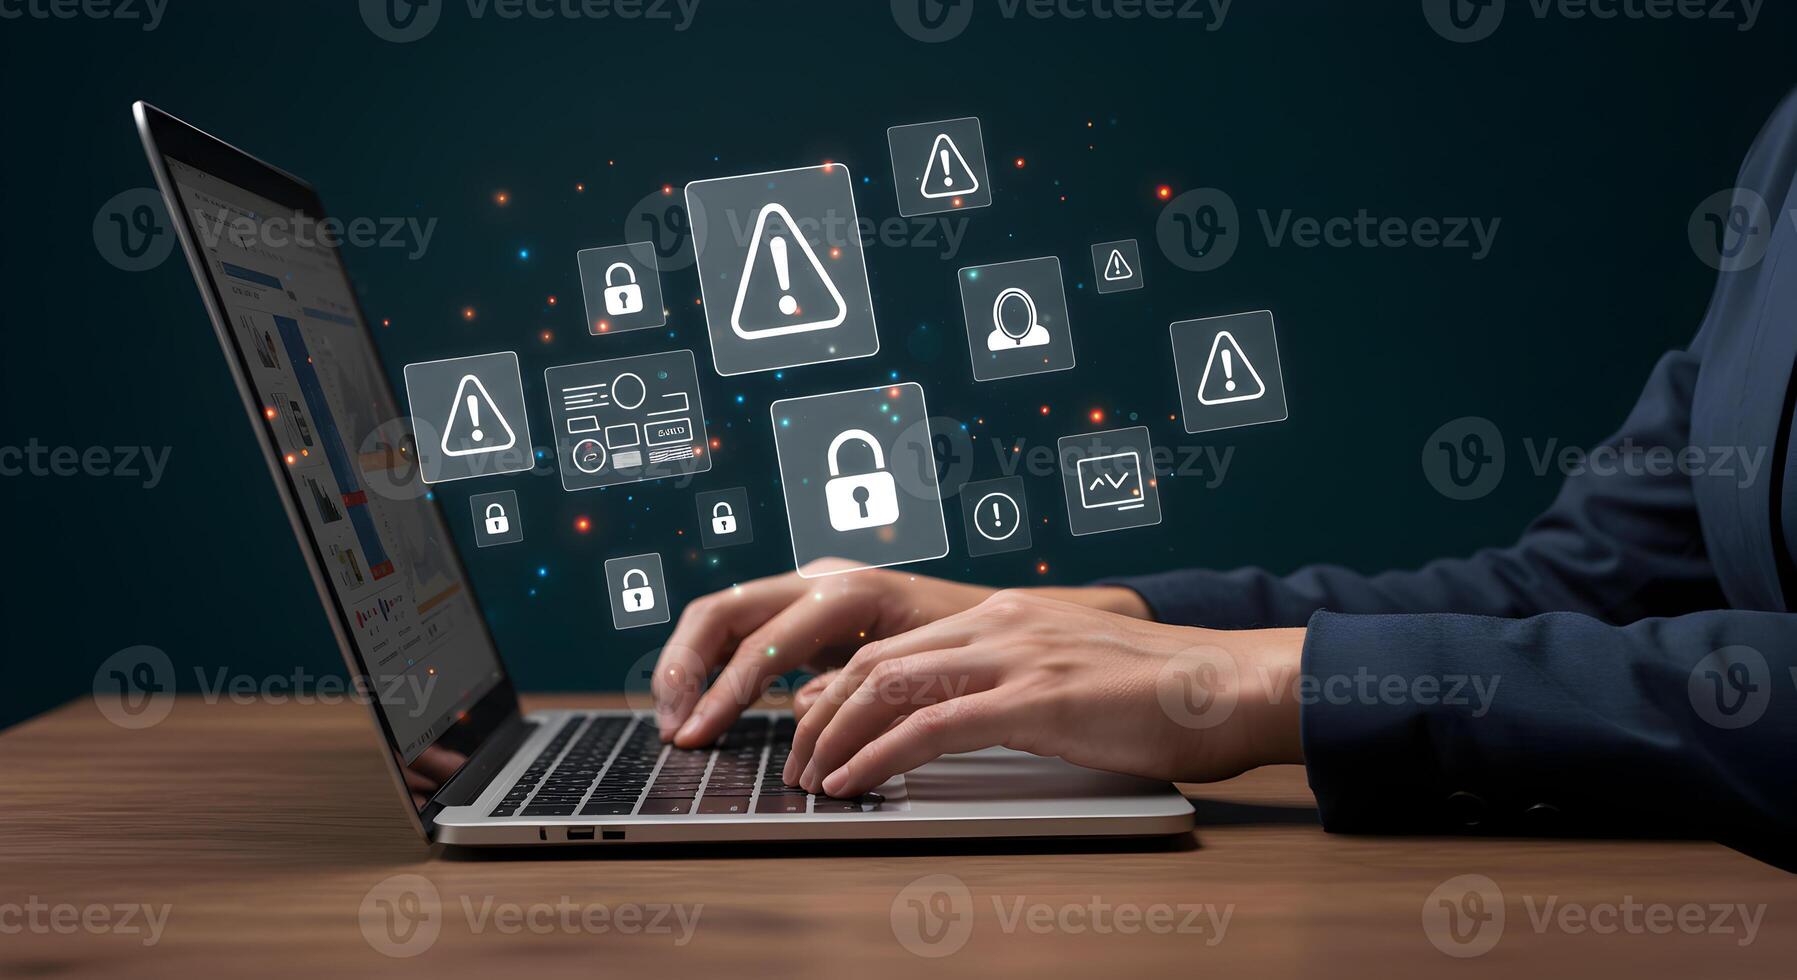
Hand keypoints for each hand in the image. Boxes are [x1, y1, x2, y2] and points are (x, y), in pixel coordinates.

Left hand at [782, 591, 1305, 798]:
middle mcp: (999, 623)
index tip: (812, 728)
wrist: (1232, 683)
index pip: (894, 647)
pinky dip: (880, 757)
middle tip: (797, 762)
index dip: (839, 690)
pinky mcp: (1035, 698)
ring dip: (836, 737)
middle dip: (821, 715)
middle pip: (875, 662)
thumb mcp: (1070, 676)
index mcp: (1005, 616)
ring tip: (812, 780)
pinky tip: (855, 784)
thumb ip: (1009, 686)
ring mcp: (1016, 655)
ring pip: (889, 686)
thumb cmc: (1163, 693)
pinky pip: (931, 727)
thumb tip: (951, 720)